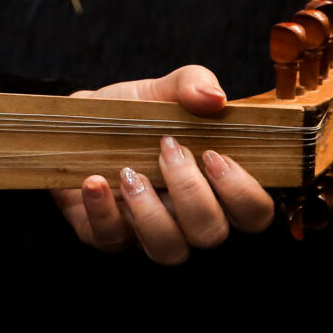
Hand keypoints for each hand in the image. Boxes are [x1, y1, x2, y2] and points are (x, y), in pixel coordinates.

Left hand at [51, 64, 274, 263]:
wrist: (78, 122)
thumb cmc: (134, 115)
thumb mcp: (164, 91)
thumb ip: (194, 83)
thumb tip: (214, 96)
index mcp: (215, 189)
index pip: (254, 213)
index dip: (242, 192)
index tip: (213, 154)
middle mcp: (188, 218)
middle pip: (212, 233)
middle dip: (191, 192)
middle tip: (167, 149)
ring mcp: (148, 231)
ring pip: (169, 249)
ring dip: (151, 212)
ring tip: (130, 172)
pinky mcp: (107, 234)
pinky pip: (112, 239)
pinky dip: (103, 211)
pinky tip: (96, 180)